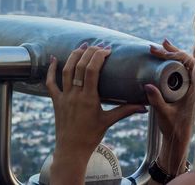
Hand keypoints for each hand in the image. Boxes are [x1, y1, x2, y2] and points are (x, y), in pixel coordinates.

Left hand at [46, 44, 145, 169]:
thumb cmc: (91, 136)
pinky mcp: (56, 101)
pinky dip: (50, 70)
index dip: (99, 57)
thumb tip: (144, 106)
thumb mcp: (109, 122)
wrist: (71, 150)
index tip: (107, 50)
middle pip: (80, 66)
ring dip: (73, 56)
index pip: (92, 70)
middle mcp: (75, 95)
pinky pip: (50, 83)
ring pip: (66, 71)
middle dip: (89, 52)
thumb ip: (126, 111)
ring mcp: (64, 97)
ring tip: (82, 46)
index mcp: (89, 98)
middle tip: (98, 45)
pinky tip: (53, 58)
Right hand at [146, 39, 194, 174]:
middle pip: (188, 60)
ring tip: (162, 45)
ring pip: (185, 64)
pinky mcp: (184, 88)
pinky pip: (181, 70)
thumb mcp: (164, 114)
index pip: (189, 63)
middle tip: (160, 44)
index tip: (160, 51)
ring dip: (174, 54)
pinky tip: (166, 56)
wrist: (177, 138)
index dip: (175, 55)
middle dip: (174, 51)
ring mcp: (190, 86)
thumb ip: (156, 101)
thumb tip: (147, 84)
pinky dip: (174, 62)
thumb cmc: (173, 127)